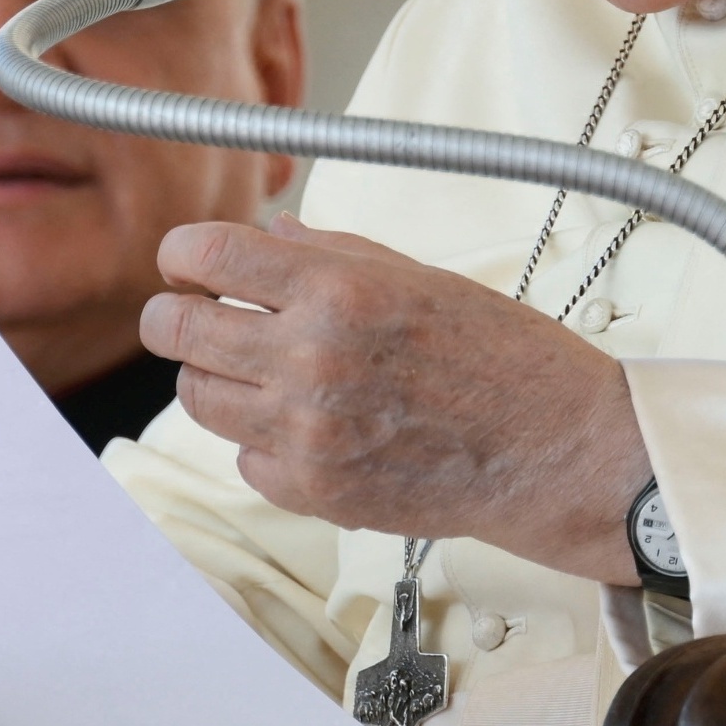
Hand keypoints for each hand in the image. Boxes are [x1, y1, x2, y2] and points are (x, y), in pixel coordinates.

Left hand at [141, 218, 648, 581]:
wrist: (552, 449)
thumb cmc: (504, 359)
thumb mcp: (420, 277)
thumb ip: (333, 254)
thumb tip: (270, 235)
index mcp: (340, 290)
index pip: (209, 255)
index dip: (182, 254)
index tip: (184, 261)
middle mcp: (313, 358)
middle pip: (178, 330)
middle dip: (173, 315)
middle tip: (189, 313)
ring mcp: (308, 431)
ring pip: (198, 397)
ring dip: (215, 377)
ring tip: (256, 370)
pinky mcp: (315, 490)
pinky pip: (244, 458)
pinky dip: (262, 441)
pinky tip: (307, 425)